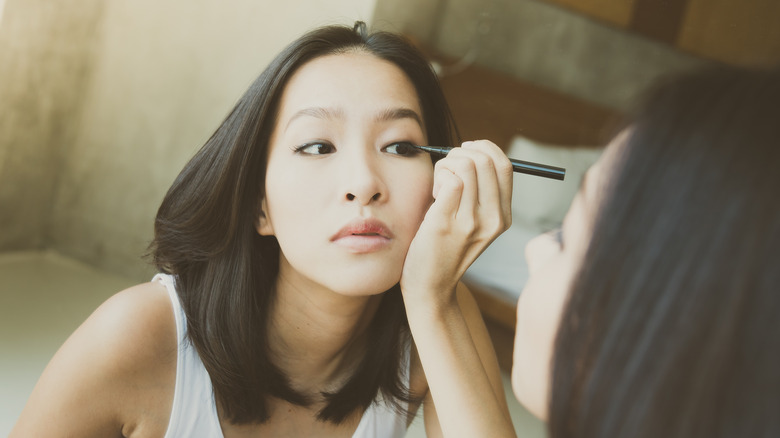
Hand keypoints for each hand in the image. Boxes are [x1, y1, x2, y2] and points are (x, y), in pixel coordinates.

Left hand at [401, 140, 512, 306]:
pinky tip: (433, 194)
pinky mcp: (446, 223)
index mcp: (503, 217)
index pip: (506, 166)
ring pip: (467, 165)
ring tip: (439, 184)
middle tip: (446, 167)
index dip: (485, 148)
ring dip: (447, 164)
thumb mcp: (473, 222)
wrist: (430, 285)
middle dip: (462, 153)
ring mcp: (471, 222)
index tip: (466, 150)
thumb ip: (479, 192)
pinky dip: (439, 176)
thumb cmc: (445, 247)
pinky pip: (451, 179)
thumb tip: (472, 151)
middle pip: (487, 161)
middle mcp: (493, 220)